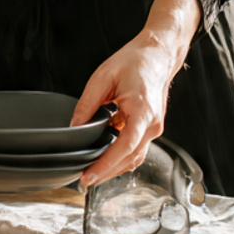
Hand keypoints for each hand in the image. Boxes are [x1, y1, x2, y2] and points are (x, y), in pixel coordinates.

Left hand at [69, 31, 178, 187]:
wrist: (158, 54)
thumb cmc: (136, 61)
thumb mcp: (103, 77)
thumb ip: (87, 104)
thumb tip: (75, 126)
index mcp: (143, 111)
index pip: (124, 147)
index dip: (105, 165)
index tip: (88, 176)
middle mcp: (152, 124)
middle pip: (129, 159)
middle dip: (106, 172)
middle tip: (84, 179)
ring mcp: (154, 128)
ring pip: (133, 157)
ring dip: (113, 167)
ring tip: (91, 171)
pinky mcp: (151, 127)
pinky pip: (135, 148)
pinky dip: (120, 155)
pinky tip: (103, 155)